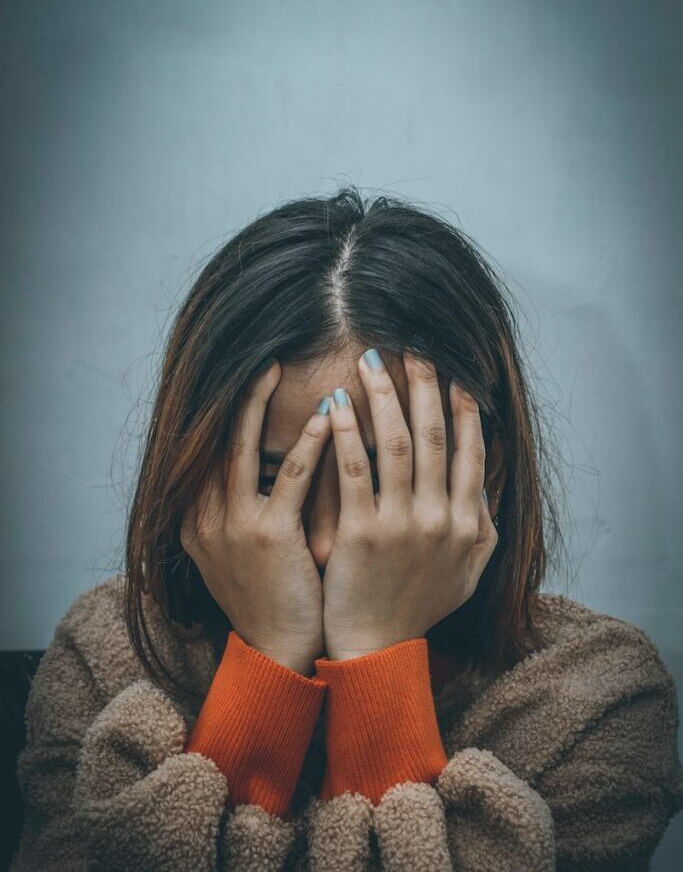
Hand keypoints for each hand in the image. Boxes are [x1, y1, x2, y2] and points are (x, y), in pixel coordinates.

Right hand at [180, 359, 331, 675]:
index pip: (208, 451)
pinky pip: (289, 478)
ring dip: (259, 404)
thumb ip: (244, 508)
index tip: (248, 378)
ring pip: (242, 448)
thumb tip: (267, 466)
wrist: (277, 651)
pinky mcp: (268, 536)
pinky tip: (327, 416)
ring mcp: (233, 526)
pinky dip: (308, 444)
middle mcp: (206, 517)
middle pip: (216, 440)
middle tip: (260, 357)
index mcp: (199, 519)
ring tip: (277, 367)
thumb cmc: (272, 597)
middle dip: (237, 397)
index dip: (226, 412)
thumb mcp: (242, 551)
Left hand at [322, 349, 498, 660]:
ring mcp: (402, 524)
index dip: (463, 408)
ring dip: (385, 397)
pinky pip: (354, 471)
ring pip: (396, 444)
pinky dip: (347, 433)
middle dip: (424, 386)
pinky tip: (336, 403)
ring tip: (371, 362)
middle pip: (433, 436)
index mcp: (467, 523)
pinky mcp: (362, 533)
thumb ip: (482, 528)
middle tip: (412, 348)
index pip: (470, 451)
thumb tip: (481, 485)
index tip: (453, 374)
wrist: (376, 649)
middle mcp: (440, 518)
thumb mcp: (466, 574)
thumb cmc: (418, 608)